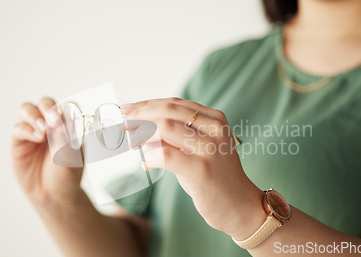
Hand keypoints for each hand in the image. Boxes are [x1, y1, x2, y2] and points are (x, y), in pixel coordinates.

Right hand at [10, 97, 85, 207]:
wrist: (53, 195)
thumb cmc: (66, 175)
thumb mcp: (71, 158)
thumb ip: (65, 139)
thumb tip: (60, 120)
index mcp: (68, 125)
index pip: (66, 106)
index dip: (64, 108)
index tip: (65, 116)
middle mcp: (50, 124)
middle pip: (45, 103)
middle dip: (47, 108)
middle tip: (53, 122)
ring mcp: (33, 130)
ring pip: (27, 109)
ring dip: (34, 116)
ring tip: (43, 132)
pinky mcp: (19, 140)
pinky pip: (18, 127)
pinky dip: (26, 129)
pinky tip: (36, 138)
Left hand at [122, 97, 263, 239]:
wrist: (241, 207)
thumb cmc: (214, 178)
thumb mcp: (197, 150)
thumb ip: (174, 137)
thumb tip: (140, 128)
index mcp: (214, 119)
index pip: (173, 103)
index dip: (146, 105)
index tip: (126, 110)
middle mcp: (214, 129)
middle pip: (167, 110)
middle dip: (138, 115)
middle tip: (119, 122)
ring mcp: (210, 149)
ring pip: (165, 128)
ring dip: (140, 133)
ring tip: (131, 143)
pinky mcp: (201, 170)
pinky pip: (165, 155)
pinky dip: (149, 157)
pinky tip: (145, 164)